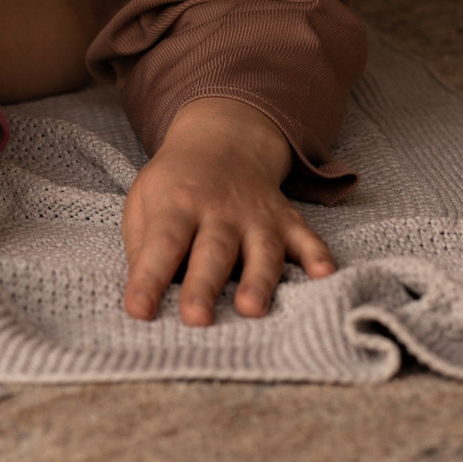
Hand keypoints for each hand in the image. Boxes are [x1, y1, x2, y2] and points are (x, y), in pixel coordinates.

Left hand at [121, 95, 335, 325]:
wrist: (222, 142)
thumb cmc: (175, 186)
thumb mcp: (143, 202)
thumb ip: (142, 248)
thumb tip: (144, 296)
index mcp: (177, 206)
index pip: (161, 244)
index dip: (149, 278)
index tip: (138, 310)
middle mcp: (219, 212)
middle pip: (212, 251)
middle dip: (204, 286)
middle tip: (196, 319)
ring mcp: (257, 217)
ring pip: (261, 251)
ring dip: (258, 280)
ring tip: (251, 309)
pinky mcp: (287, 221)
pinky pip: (307, 238)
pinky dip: (317, 256)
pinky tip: (324, 275)